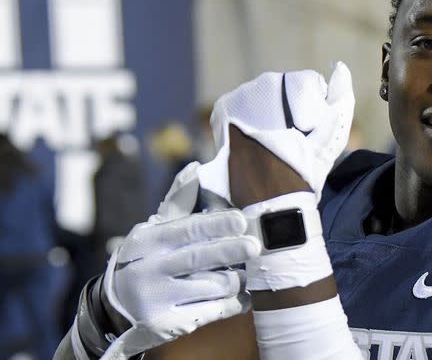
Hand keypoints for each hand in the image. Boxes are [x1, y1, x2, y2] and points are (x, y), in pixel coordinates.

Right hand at [101, 162, 260, 357]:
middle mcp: (149, 269)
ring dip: (236, 279)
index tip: (241, 220)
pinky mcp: (167, 324)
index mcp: (149, 241)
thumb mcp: (151, 232)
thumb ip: (177, 203)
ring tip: (244, 274)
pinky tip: (244, 297)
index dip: (216, 224)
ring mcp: (157, 299)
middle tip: (255, 246)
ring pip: (211, 286)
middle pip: (199, 257)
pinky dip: (234, 303)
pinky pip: (213, 312)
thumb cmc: (144, 260)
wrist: (114, 308)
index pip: (187, 229)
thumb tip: (195, 169)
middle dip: (231, 251)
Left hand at [197, 62, 353, 201]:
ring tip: (277, 146)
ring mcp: (231, 101)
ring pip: (263, 100)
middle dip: (291, 113)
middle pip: (282, 92)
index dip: (313, 112)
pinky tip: (260, 144)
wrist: (270, 203)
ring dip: (272, 118)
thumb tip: (340, 67)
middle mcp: (248, 88)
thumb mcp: (332, 135)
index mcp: (275, 87)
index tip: (309, 135)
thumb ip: (340, 97)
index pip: (304, 85)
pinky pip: (244, 110)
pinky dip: (253, 124)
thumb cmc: (305, 169)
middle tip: (294, 142)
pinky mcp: (220, 116)